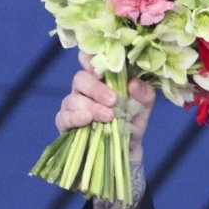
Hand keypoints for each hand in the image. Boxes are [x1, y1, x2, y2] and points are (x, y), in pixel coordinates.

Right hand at [55, 51, 156, 166]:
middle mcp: (84, 88)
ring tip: (108, 117)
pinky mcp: (65, 123)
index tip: (103, 67)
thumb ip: (144, 94)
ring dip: (91, 106)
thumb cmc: (131, 122)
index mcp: (101, 78)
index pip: (90, 59)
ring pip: (73, 98)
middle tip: (112, 100)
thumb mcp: (143, 107)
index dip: (92, 57)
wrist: (126, 151)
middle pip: (81, 78)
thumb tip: (133, 84)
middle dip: (96, 88)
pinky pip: (64, 117)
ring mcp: (73, 105)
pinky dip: (75, 117)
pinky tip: (87, 120)